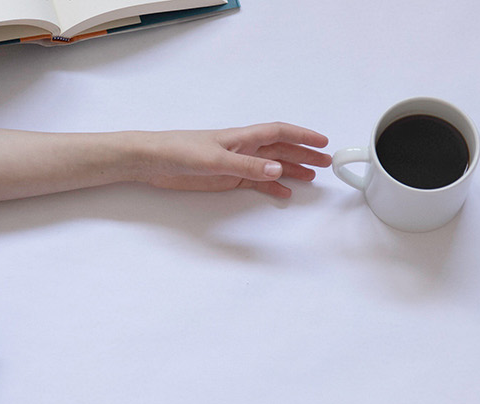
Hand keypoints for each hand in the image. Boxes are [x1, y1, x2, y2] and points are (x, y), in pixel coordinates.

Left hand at [131, 122, 331, 197]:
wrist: (152, 161)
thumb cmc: (179, 151)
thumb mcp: (215, 160)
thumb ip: (247, 166)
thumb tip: (279, 170)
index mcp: (242, 137)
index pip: (279, 133)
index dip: (302, 136)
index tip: (323, 143)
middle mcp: (243, 148)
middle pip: (281, 149)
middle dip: (304, 154)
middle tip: (327, 164)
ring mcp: (235, 163)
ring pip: (271, 165)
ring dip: (292, 169)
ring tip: (313, 177)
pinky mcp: (225, 178)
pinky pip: (256, 181)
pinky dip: (271, 186)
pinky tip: (284, 193)